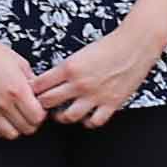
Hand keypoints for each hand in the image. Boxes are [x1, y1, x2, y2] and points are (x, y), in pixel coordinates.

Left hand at [31, 25, 157, 129]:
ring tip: (60, 113)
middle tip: (40, 105)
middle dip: (41, 104)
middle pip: (48, 102)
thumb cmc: (109, 45)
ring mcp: (95, 96)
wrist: (135, 45)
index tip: (30, 92)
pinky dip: (87, 122)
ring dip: (61, 116)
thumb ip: (66, 69)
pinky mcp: (111, 104)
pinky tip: (85, 117)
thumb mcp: (80, 54)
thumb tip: (51, 80)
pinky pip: (93, 122)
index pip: (39, 84)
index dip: (32, 90)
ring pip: (68, 116)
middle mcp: (79, 84)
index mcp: (69, 67)